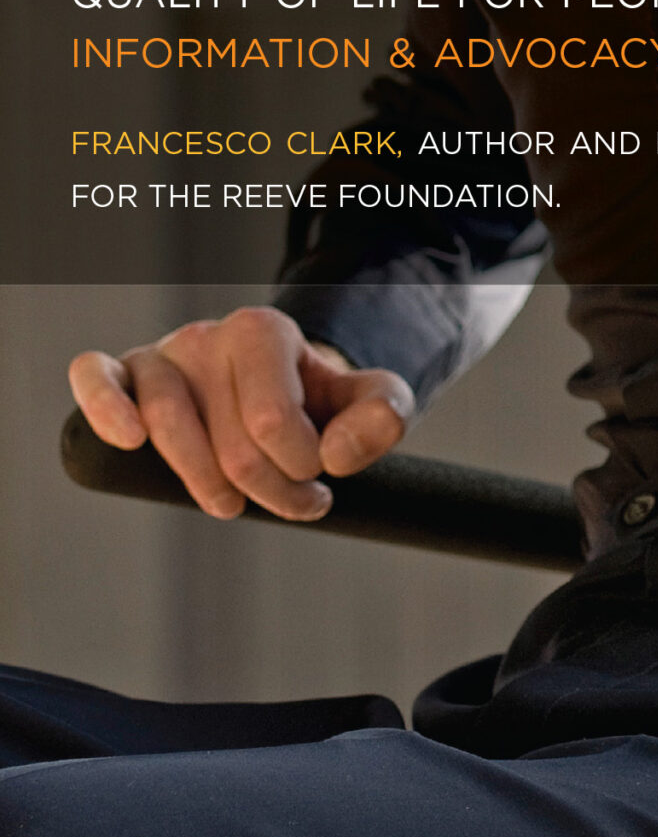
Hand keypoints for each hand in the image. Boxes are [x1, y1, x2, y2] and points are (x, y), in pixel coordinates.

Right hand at [68, 307, 413, 522]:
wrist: (283, 393)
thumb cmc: (319, 401)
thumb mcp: (369, 401)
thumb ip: (382, 415)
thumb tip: (338, 454)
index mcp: (266, 331)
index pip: (273, 420)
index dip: (301, 467)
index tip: (321, 476)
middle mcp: (211, 335)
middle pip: (227, 439)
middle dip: (268, 489)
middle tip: (295, 500)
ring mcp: (165, 355)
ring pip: (167, 423)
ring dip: (206, 484)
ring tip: (234, 505)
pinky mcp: (127, 376)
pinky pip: (97, 376)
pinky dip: (104, 407)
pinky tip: (129, 439)